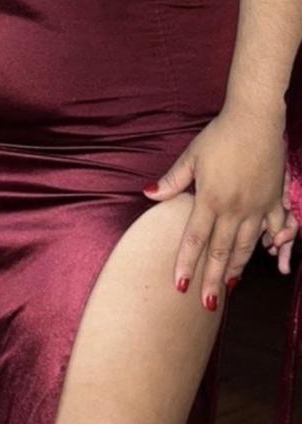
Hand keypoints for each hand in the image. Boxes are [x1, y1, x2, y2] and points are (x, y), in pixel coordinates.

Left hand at [144, 108, 295, 307]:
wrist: (256, 120)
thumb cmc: (220, 136)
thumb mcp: (192, 156)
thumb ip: (172, 181)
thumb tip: (148, 194)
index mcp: (211, 199)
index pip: (195, 239)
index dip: (186, 263)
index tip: (179, 285)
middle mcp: (235, 208)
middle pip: (222, 251)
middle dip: (213, 279)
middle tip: (207, 303)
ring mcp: (258, 207)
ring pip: (247, 245)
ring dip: (238, 268)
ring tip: (230, 288)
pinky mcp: (275, 200)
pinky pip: (275, 229)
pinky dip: (271, 245)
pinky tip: (268, 257)